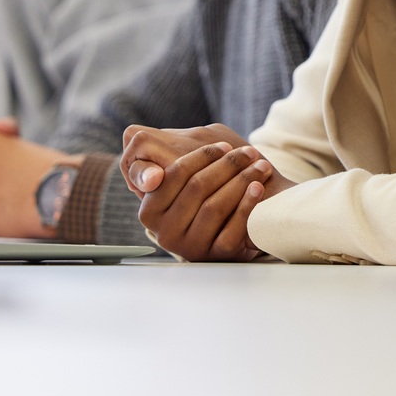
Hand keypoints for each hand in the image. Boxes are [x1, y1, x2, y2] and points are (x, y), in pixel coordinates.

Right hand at [122, 126, 293, 260]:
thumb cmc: (209, 196)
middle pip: (197, 188)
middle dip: (227, 165)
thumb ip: (164, 156)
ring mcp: (187, 247)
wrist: (235, 232)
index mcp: (150, 210)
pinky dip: (247, 205)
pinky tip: (258, 188)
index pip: (173, 175)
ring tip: (259, 166)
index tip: (224, 145)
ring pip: (214, 207)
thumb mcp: (183, 178)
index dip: (201, 156)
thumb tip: (135, 137)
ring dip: (242, 181)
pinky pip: (231, 230)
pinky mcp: (212, 257)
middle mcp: (164, 232)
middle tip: (249, 152)